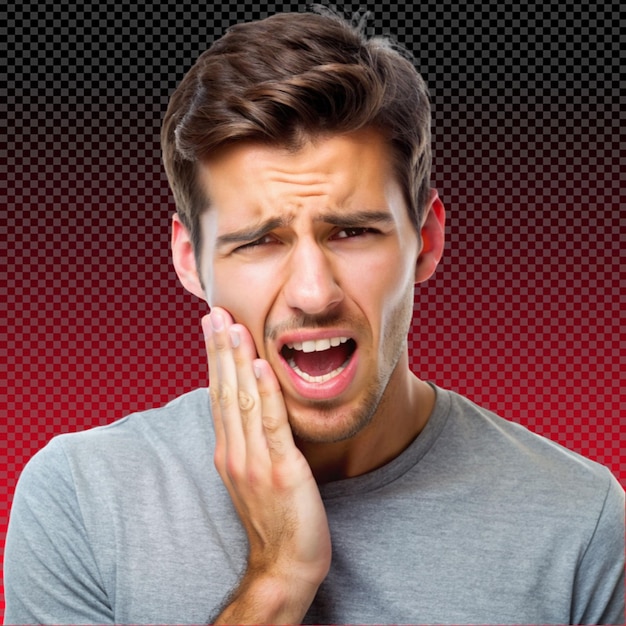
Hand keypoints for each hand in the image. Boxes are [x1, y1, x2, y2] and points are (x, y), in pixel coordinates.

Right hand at [202, 308, 331, 622]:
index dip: (215, 358)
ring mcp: (255, 460)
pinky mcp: (282, 469)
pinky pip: (271, 425)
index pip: (218, 394)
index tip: (212, 325)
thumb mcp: (252, 474)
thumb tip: (248, 406)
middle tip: (214, 312)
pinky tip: (261, 368)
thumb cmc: (274, 516)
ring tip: (232, 327)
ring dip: (238, 361)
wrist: (285, 563)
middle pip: (224, 390)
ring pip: (243, 401)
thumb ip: (248, 440)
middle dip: (219, 349)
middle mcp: (235, 452)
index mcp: (228, 451)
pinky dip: (265, 394)